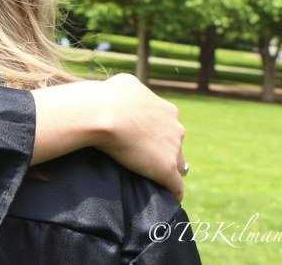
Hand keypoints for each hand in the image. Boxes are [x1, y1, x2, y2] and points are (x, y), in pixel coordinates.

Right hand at [97, 73, 186, 201]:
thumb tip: (128, 92)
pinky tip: (169, 198)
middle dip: (163, 150)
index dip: (157, 133)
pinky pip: (176, 186)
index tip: (143, 138)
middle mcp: (176, 128)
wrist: (104, 112)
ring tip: (153, 178)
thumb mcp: (125, 84)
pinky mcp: (166, 170)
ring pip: (177, 165)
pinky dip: (173, 192)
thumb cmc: (109, 96)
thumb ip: (135, 91)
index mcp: (168, 110)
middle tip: (143, 156)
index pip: (169, 126)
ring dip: (167, 169)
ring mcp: (173, 150)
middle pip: (175, 146)